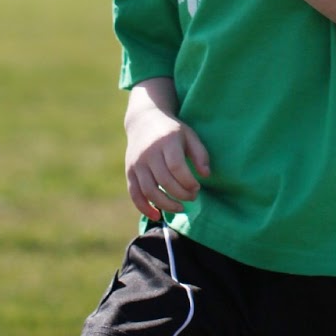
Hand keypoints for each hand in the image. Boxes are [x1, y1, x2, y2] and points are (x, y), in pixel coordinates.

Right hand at [125, 99, 210, 219]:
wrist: (143, 120)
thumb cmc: (172, 130)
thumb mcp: (189, 135)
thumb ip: (200, 154)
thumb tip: (206, 175)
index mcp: (166, 141)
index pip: (176, 167)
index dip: (188, 182)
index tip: (197, 187)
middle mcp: (149, 153)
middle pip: (164, 181)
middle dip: (181, 194)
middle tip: (192, 197)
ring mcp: (137, 163)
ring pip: (149, 190)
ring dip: (165, 205)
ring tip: (180, 208)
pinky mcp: (129, 171)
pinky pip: (134, 194)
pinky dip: (144, 208)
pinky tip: (157, 215)